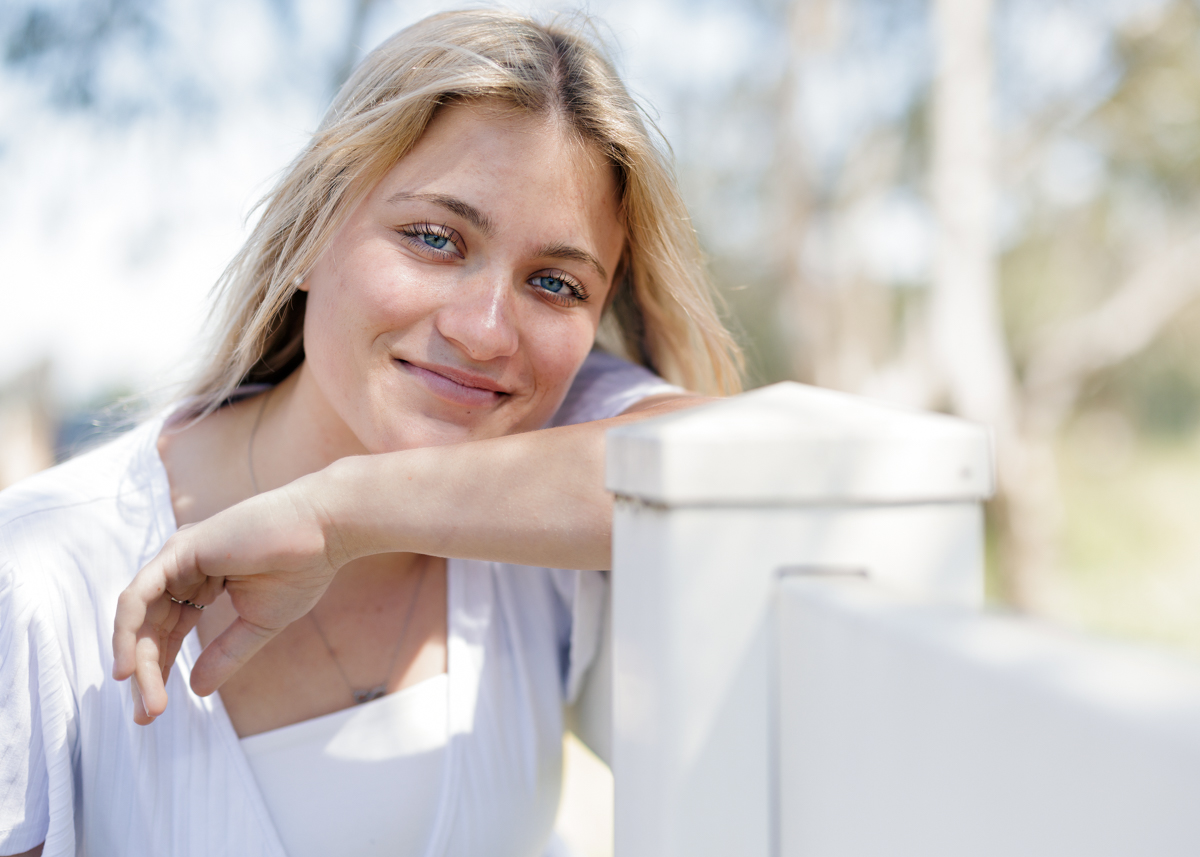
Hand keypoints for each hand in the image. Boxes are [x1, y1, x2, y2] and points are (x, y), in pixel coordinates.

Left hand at [112, 476, 344, 723]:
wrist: (324, 535)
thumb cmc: (300, 570)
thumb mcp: (258, 624)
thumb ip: (225, 654)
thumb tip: (195, 690)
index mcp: (201, 583)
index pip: (168, 631)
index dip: (160, 669)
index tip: (155, 711)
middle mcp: (182, 570)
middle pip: (149, 628)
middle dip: (146, 673)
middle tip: (148, 716)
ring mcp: (177, 558)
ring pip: (139, 617)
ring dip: (137, 660)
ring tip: (144, 699)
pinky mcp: (178, 551)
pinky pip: (138, 596)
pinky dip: (126, 631)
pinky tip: (130, 665)